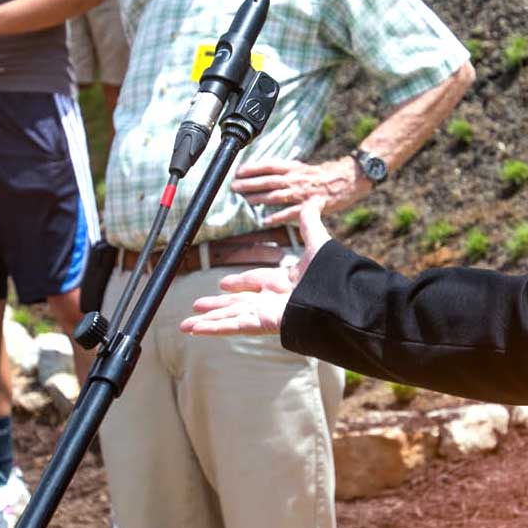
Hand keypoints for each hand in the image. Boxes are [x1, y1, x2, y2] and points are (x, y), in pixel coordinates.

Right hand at [180, 199, 331, 336]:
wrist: (340, 299)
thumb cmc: (332, 275)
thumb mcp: (317, 243)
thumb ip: (310, 222)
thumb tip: (314, 198)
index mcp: (285, 282)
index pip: (256, 281)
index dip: (240, 282)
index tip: (223, 284)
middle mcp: (274, 300)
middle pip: (238, 303)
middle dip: (217, 305)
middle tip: (198, 306)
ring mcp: (267, 314)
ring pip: (231, 317)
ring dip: (208, 320)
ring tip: (186, 325)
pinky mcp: (263, 324)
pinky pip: (234, 326)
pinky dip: (213, 328)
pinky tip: (195, 329)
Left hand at [233, 157, 368, 221]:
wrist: (350, 178)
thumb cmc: (327, 175)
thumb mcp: (305, 169)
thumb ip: (289, 171)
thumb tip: (271, 173)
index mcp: (294, 168)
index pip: (270, 165)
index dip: (253, 167)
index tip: (238, 170)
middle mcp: (296, 178)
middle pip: (269, 180)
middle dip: (250, 183)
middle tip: (234, 187)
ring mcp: (303, 192)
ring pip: (277, 195)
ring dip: (259, 198)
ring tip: (245, 201)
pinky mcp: (311, 205)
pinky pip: (292, 212)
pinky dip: (278, 216)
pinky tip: (266, 221)